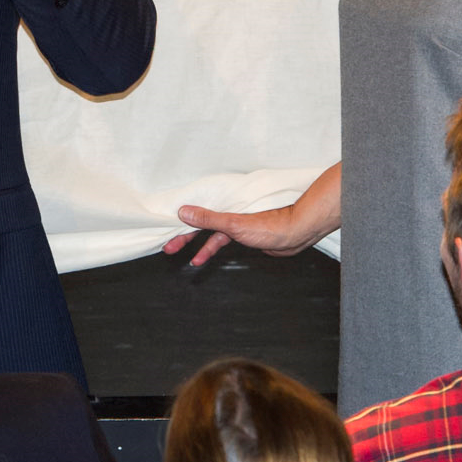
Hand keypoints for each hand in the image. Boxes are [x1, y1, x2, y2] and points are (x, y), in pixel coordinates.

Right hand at [163, 163, 342, 265]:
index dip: (178, 219)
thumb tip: (183, 212)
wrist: (297, 233)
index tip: (164, 227)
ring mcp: (235, 222)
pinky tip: (203, 259)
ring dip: (197, 246)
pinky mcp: (243, 233)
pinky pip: (221, 241)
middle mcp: (227, 209)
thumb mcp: (234, 224)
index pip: (195, 209)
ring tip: (185, 258)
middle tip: (168, 248)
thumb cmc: (271, 225)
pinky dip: (211, 250)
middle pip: (199, 222)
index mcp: (224, 203)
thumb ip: (208, 219)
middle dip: (183, 235)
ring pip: (209, 233)